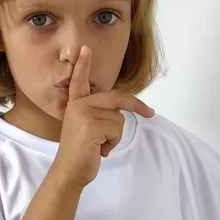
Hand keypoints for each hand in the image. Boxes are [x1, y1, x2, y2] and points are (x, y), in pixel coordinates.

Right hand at [53, 45, 154, 188]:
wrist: (69, 171)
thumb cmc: (80, 152)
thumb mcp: (87, 128)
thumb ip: (97, 114)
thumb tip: (120, 111)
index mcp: (75, 105)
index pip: (80, 81)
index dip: (83, 65)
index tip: (86, 48)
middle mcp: (78, 105)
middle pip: (116, 98)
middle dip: (136, 105)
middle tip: (151, 113)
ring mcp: (84, 114)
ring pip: (119, 118)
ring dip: (115, 135)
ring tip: (99, 145)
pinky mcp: (92, 125)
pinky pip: (117, 129)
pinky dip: (113, 142)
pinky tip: (99, 149)